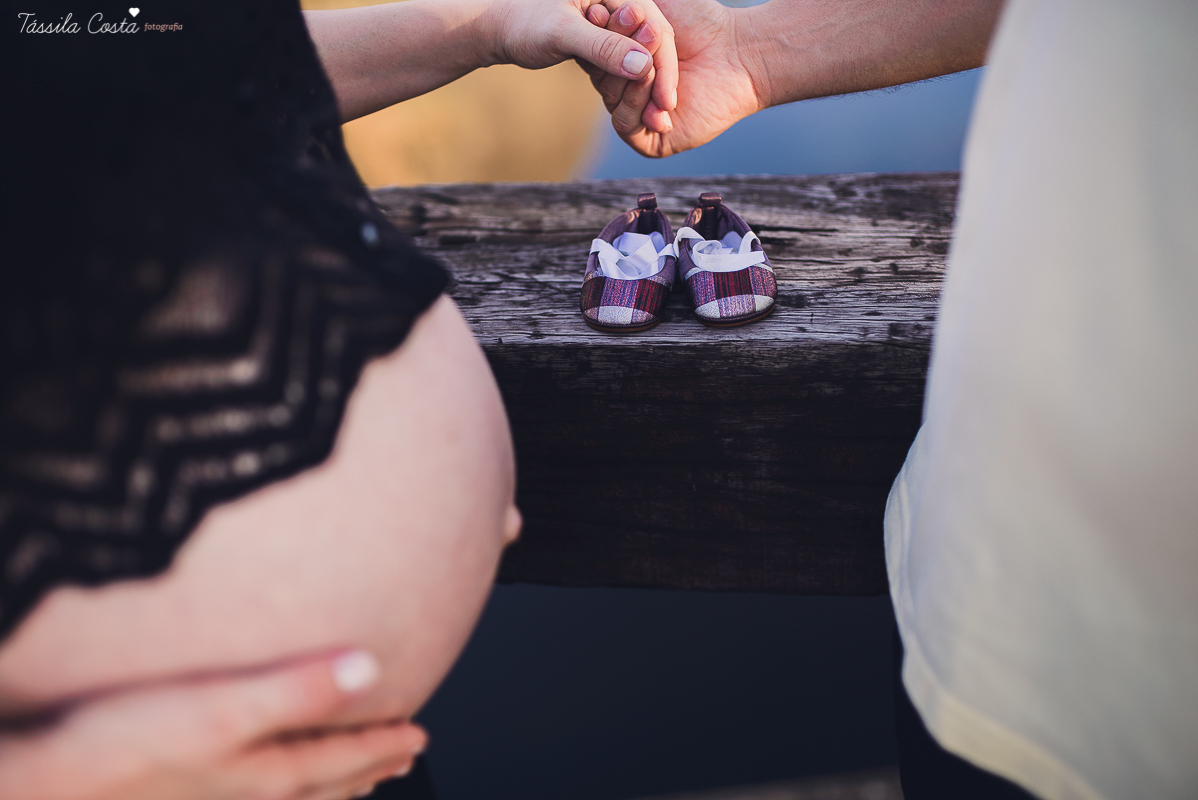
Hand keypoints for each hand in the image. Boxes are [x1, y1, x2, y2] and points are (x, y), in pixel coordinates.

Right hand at [0, 650, 426, 799]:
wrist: (60, 780)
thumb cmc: (135, 741)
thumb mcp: (225, 706)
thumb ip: (300, 686)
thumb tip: (370, 668)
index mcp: (273, 773)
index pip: (347, 757)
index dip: (386, 742)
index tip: (420, 733)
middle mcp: (256, 796)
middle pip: (331, 782)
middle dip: (372, 766)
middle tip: (407, 754)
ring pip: (300, 799)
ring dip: (337, 787)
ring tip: (362, 781)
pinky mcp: (197, 798)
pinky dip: (292, 797)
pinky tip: (278, 791)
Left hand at [482, 0, 677, 116]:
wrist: (496, 26)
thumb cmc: (521, 23)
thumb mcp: (562, 34)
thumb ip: (603, 47)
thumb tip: (644, 66)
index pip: (654, 25)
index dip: (663, 65)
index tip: (667, 102)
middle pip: (653, 39)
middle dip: (659, 79)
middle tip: (663, 119)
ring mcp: (613, 10)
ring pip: (642, 51)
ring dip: (648, 85)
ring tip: (655, 120)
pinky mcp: (604, 28)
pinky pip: (626, 55)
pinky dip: (631, 81)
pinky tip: (638, 108)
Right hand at [583, 0, 765, 155]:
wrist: (739, 52)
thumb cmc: (702, 22)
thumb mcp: (654, 4)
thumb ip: (624, 2)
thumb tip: (594, 5)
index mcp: (623, 60)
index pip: (596, 54)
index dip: (599, 34)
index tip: (601, 13)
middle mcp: (627, 90)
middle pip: (602, 77)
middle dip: (616, 54)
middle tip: (638, 32)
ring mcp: (639, 115)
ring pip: (612, 100)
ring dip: (629, 79)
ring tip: (648, 62)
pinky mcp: (651, 140)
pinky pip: (626, 125)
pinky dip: (634, 104)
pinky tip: (651, 86)